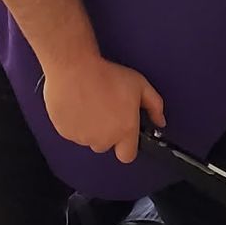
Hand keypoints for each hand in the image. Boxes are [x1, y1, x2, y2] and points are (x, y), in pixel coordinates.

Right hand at [42, 54, 164, 164]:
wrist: (74, 68)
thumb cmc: (105, 75)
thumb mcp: (140, 85)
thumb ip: (155, 105)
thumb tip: (160, 120)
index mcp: (124, 130)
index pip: (127, 155)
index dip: (126, 146)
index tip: (124, 134)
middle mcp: (103, 138)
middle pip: (106, 145)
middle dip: (106, 132)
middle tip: (106, 109)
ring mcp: (83, 137)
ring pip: (88, 139)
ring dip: (90, 127)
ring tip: (90, 104)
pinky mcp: (65, 132)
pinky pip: (71, 132)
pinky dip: (74, 122)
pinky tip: (77, 105)